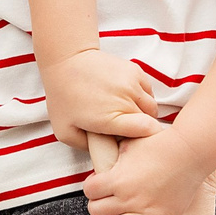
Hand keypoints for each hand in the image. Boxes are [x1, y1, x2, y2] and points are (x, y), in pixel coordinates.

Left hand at [41, 47, 160, 151]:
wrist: (66, 61)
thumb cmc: (63, 97)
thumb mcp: (65, 132)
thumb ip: (88, 147)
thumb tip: (106, 153)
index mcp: (110, 117)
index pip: (147, 130)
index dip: (146, 138)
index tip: (135, 140)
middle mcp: (125, 100)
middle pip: (150, 121)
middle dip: (141, 127)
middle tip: (124, 127)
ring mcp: (132, 83)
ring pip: (152, 106)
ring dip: (143, 112)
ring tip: (125, 112)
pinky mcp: (135, 71)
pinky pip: (149, 91)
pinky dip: (142, 97)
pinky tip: (126, 98)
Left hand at [83, 124, 215, 214]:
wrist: (190, 151)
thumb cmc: (159, 143)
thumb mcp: (128, 143)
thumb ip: (110, 153)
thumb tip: (98, 153)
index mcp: (117, 179)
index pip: (89, 191)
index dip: (92, 187)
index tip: (99, 184)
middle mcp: (129, 198)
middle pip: (96, 211)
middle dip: (98, 205)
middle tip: (107, 201)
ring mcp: (146, 211)